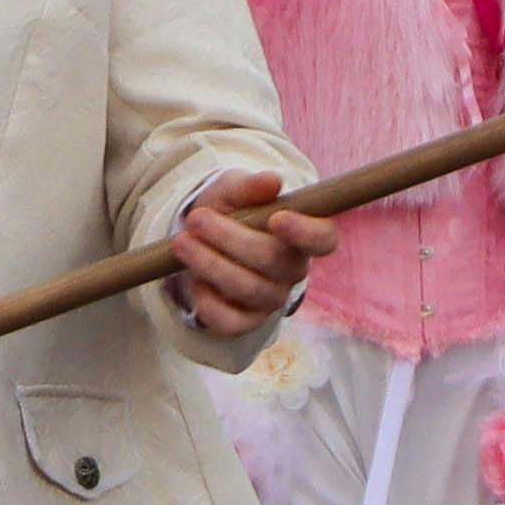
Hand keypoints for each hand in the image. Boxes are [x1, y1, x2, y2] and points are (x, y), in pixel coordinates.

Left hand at [169, 170, 332, 338]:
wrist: (202, 237)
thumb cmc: (230, 210)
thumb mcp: (234, 190)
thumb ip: (250, 186)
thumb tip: (272, 181)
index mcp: (301, 235)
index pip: (323, 239)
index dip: (306, 232)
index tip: (277, 219)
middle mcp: (293, 270)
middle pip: (273, 260)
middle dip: (230, 238)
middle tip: (196, 218)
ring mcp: (272, 298)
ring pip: (248, 289)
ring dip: (210, 265)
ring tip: (182, 243)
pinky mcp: (247, 320)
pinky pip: (232, 323)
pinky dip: (209, 303)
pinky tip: (195, 283)